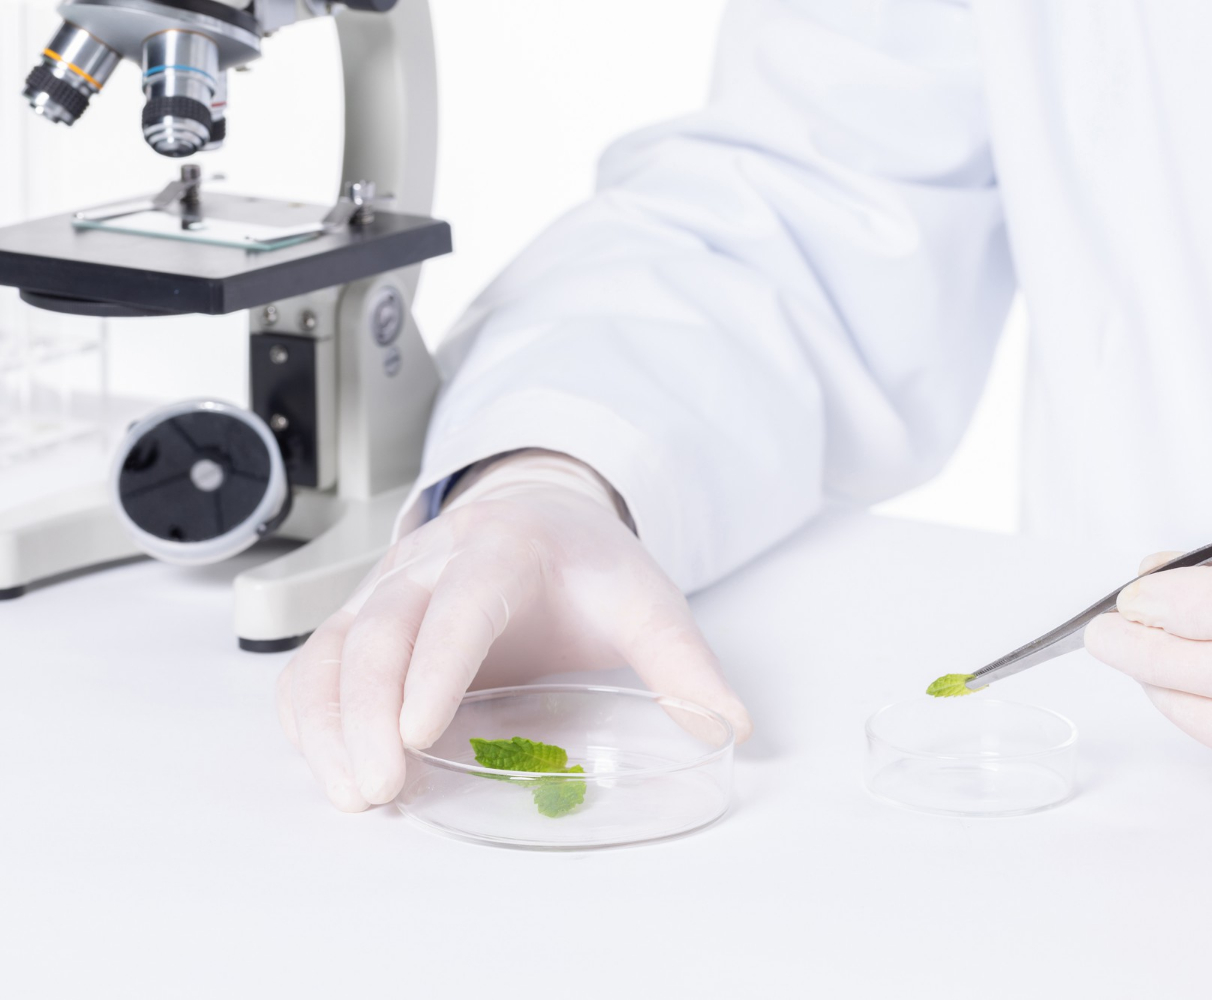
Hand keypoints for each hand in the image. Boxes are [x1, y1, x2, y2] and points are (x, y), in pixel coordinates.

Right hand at [276, 452, 752, 810]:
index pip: (461, 604)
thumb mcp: (644, 600)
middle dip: (369, 710)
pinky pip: (314, 665)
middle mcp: (430, 563)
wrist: (538, 516)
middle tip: (381, 787)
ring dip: (328, 722)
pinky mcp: (361, 622)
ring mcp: (385, 591)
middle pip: (381, 628)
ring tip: (352, 793)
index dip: (436, 665)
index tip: (421, 732)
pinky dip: (308, 716)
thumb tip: (728, 726)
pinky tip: (329, 767)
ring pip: (334, 648)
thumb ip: (683, 663)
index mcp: (503, 548)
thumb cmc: (584, 565)